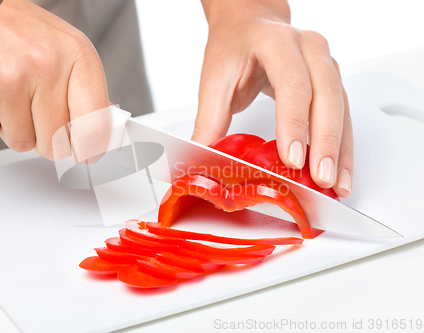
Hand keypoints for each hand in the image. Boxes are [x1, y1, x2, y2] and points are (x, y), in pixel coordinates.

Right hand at [0, 0, 109, 160]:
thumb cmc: (12, 25)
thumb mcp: (62, 47)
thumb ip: (84, 88)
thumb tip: (105, 122)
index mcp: (76, 55)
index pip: (95, 125)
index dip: (91, 149)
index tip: (87, 154)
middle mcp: (46, 66)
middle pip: (57, 144)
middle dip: (45, 138)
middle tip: (33, 110)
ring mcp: (10, 80)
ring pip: (22, 143)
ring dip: (13, 127)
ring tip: (6, 91)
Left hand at [192, 0, 352, 197]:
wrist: (249, 24)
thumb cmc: (233, 47)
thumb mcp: (215, 81)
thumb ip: (209, 121)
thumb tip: (203, 159)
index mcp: (276, 43)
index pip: (292, 83)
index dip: (294, 122)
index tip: (292, 158)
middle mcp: (308, 48)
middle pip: (326, 96)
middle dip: (325, 143)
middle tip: (319, 179)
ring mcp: (325, 63)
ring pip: (341, 108)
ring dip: (341, 150)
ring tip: (335, 185)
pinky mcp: (331, 81)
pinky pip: (344, 115)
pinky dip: (344, 146)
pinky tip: (340, 171)